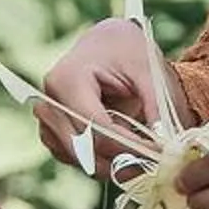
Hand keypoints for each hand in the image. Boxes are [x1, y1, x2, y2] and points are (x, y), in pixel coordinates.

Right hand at [37, 17, 169, 164]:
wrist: (106, 44)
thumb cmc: (126, 53)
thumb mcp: (148, 71)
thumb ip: (156, 105)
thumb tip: (162, 144)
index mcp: (68, 79)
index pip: (96, 127)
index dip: (127, 146)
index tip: (157, 153)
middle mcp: (49, 101)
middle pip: (84, 149)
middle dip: (121, 161)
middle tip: (154, 163)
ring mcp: (46, 119)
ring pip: (79, 159)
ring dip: (111, 164)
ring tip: (142, 155)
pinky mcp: (51, 133)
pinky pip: (75, 159)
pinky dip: (100, 161)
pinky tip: (123, 150)